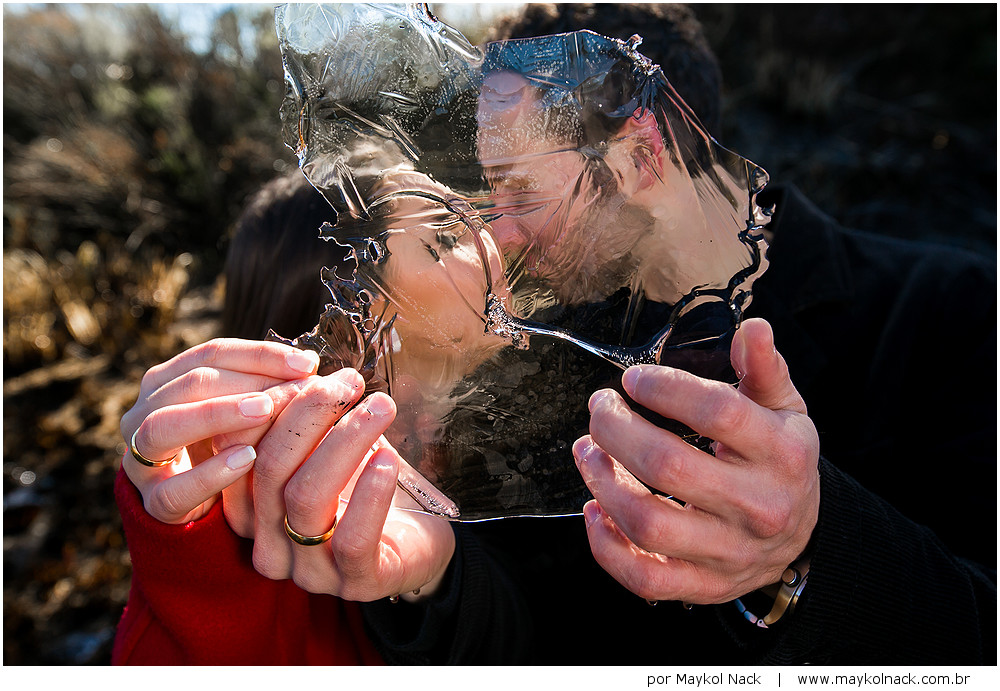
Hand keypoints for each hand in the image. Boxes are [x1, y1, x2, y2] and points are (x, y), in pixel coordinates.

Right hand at [119, 338, 319, 523]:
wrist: (201, 510)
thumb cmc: (228, 448)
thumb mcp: (242, 414)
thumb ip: (264, 388)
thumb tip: (309, 367)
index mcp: (166, 382)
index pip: (212, 354)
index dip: (261, 354)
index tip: (308, 363)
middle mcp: (143, 413)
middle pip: (190, 384)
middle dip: (246, 382)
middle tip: (295, 388)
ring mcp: (140, 458)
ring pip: (165, 426)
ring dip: (218, 414)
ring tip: (266, 411)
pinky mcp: (153, 502)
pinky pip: (175, 488)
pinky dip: (211, 473)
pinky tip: (248, 459)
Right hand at [222, 376, 455, 602]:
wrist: (423, 539)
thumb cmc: (368, 484)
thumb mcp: (334, 447)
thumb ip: (313, 420)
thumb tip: (311, 370)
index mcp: (252, 507)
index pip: (238, 450)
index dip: (269, 404)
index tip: (308, 369)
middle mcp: (268, 542)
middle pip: (269, 468)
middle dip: (309, 414)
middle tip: (347, 381)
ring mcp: (308, 569)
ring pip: (307, 497)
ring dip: (345, 441)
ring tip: (380, 407)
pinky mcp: (355, 583)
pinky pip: (352, 539)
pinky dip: (371, 493)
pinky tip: (388, 459)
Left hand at [574, 318, 819, 603]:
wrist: (802, 536)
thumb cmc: (779, 460)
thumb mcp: (784, 409)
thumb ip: (764, 369)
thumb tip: (754, 327)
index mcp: (783, 453)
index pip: (717, 411)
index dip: (664, 388)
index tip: (634, 379)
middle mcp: (760, 506)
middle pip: (667, 466)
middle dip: (616, 430)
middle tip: (600, 408)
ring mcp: (730, 552)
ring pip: (647, 522)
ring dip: (601, 481)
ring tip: (587, 451)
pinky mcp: (704, 586)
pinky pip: (643, 576)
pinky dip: (605, 546)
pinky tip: (593, 509)